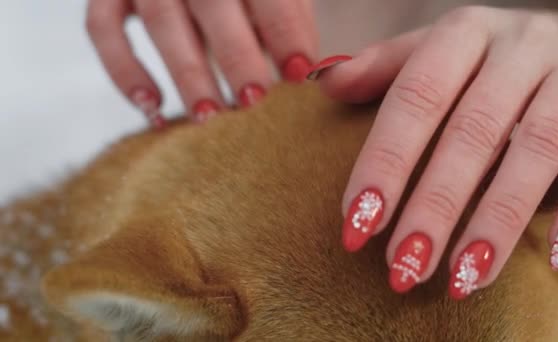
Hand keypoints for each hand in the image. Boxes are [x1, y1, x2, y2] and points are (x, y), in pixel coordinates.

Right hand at [86, 0, 316, 126]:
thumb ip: (288, 16)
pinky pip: (102, 30)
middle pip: (211, 1)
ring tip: (210, 117)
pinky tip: (153, 107)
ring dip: (187, 72)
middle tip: (254, 102)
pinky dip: (124, 71)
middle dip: (236, 54)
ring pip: (160, 19)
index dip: (285, 30)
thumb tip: (306, 70)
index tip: (301, 75)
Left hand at [312, 6, 557, 298]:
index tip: (356, 224)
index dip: (384, 164)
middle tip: (404, 266)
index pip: (414, 100)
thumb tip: (323, 82)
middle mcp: (520, 48)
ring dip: (499, 221)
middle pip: (471, 133)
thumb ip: (387, 67)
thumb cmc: (497, 56)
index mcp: (463, 34)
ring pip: (536, 150)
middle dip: (435, 207)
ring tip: (464, 278)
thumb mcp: (441, 48)